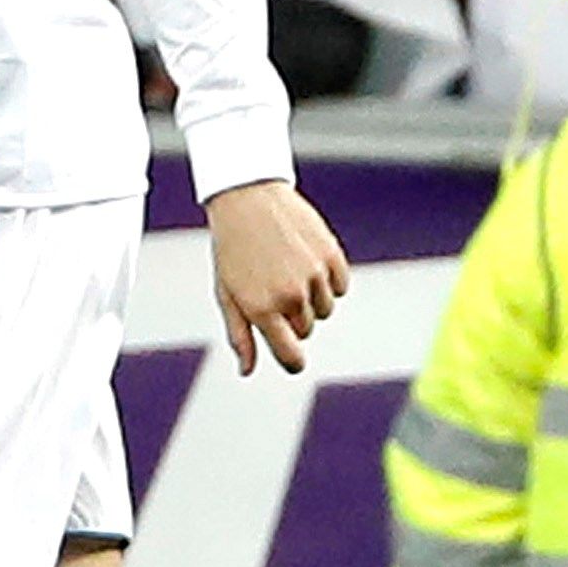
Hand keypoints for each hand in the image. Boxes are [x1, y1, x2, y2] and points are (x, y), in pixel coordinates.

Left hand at [209, 177, 350, 373]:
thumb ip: (240, 335)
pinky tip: (306, 259)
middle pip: (306, 331)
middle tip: (272, 285)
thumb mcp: (227, 292)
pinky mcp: (331, 255)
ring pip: (325, 309)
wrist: (247, 196)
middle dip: (292, 317)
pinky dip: (328, 280)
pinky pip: (340, 286)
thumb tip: (247, 370)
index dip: (292, 359)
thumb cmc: (233, 247)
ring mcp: (313, 275)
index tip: (291, 354)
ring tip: (287, 268)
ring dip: (311, 297)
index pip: (291, 358)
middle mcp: (290, 296)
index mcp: (261, 309)